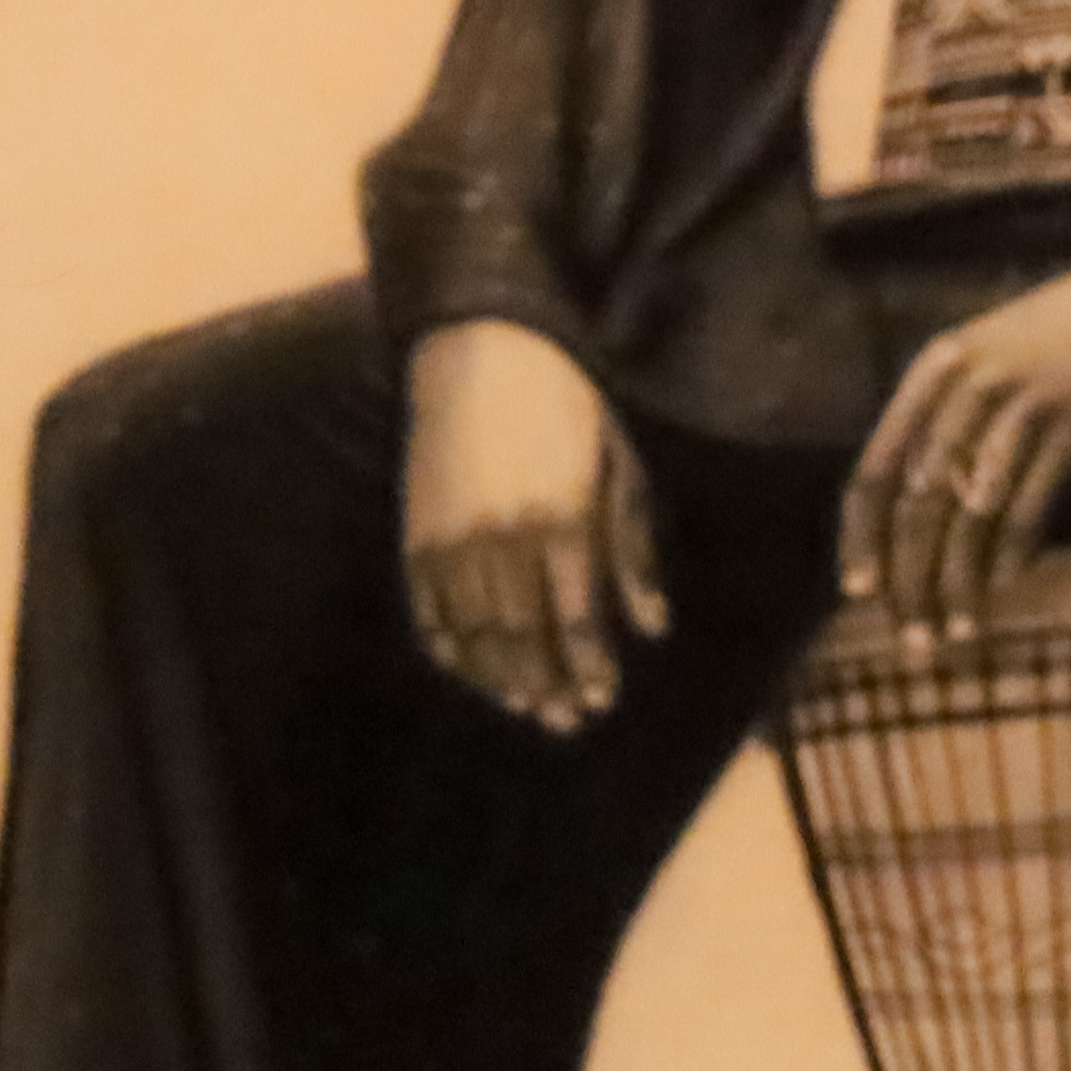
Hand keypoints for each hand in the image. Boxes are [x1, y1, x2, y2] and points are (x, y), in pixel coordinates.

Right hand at [402, 318, 667, 735]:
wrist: (484, 349)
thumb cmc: (567, 407)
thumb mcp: (618, 467)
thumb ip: (632, 551)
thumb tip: (654, 628)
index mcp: (561, 518)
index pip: (575, 620)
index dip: (587, 668)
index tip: (598, 699)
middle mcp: (504, 536)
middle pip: (525, 638)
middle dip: (546, 686)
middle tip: (563, 720)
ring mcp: (453, 538)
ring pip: (476, 635)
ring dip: (500, 678)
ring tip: (523, 702)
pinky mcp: (417, 533)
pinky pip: (429, 612)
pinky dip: (449, 648)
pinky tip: (469, 668)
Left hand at [841, 243, 1070, 651]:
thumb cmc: (1062, 331)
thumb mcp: (987, 357)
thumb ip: (949, 418)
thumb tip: (918, 510)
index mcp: (934, 367)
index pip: (877, 466)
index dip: (862, 535)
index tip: (858, 593)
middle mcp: (966, 383)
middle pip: (918, 501)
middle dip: (909, 579)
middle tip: (912, 639)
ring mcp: (1020, 402)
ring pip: (970, 513)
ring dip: (959, 583)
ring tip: (957, 634)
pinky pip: (1029, 505)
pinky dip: (1012, 554)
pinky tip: (1005, 589)